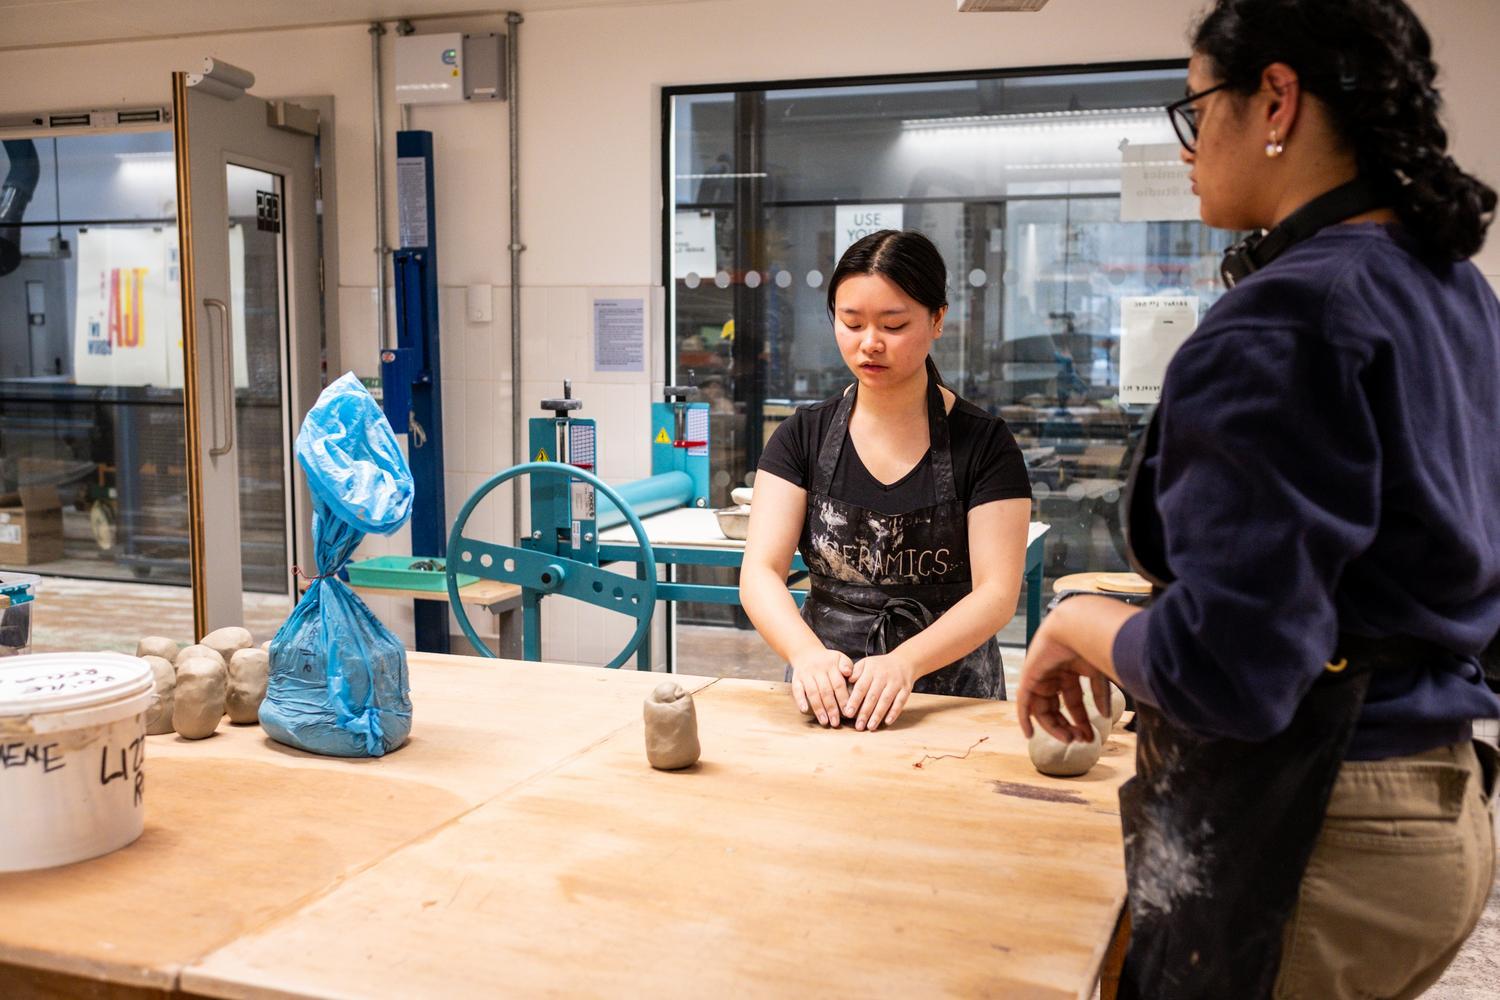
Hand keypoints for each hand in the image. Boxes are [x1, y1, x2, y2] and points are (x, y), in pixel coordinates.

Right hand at [790, 648, 853, 726]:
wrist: (806, 652)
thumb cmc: (828, 660)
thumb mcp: (840, 658)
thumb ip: (847, 666)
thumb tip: (849, 674)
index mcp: (831, 665)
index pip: (838, 684)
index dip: (843, 699)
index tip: (848, 713)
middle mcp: (818, 669)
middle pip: (826, 691)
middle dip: (831, 708)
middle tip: (836, 723)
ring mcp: (806, 674)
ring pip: (812, 693)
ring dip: (818, 708)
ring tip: (824, 722)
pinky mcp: (796, 679)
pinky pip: (797, 690)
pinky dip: (800, 700)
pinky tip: (804, 710)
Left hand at [845, 653, 915, 730]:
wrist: (904, 661)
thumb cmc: (880, 666)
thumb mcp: (866, 663)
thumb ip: (856, 672)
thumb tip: (847, 680)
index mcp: (871, 670)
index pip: (861, 687)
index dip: (854, 701)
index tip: (848, 713)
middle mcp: (883, 676)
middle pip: (873, 696)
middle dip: (865, 712)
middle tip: (858, 726)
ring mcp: (896, 683)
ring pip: (886, 700)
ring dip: (878, 715)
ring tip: (870, 727)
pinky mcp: (906, 689)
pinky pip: (900, 702)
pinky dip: (894, 712)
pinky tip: (887, 722)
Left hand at [1016, 612, 1112, 744]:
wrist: (1077, 627)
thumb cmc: (1091, 644)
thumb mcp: (1100, 673)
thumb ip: (1101, 694)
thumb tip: (1104, 716)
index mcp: (1071, 672)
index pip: (1074, 702)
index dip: (1081, 720)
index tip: (1091, 737)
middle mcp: (1055, 675)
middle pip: (1057, 708)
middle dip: (1068, 725)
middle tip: (1079, 741)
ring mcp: (1041, 675)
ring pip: (1042, 708)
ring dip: (1054, 726)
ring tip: (1068, 739)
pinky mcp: (1028, 676)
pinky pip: (1023, 701)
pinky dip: (1024, 718)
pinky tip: (1029, 734)